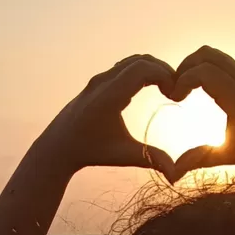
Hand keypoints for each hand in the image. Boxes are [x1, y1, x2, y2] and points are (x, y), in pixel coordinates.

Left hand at [34, 54, 177, 179]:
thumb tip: (176, 174)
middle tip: (175, 90)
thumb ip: (151, 159)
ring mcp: (98, 80)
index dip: (164, 75)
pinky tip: (150, 88)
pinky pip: (124, 67)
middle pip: (140, 60)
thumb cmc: (90, 151)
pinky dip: (141, 71)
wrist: (58, 146)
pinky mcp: (97, 82)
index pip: (142, 68)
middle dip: (163, 70)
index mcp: (109, 96)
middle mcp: (102, 82)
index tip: (174, 94)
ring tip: (166, 88)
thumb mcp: (122, 156)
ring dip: (152, 69)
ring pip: (132, 61)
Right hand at [165, 45, 234, 177]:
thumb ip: (201, 159)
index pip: (202, 71)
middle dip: (185, 66)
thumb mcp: (232, 154)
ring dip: (197, 66)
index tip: (174, 98)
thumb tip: (173, 173)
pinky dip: (210, 70)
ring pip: (217, 55)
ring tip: (188, 89)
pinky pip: (226, 65)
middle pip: (207, 54)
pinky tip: (206, 94)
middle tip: (176, 88)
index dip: (182, 80)